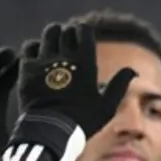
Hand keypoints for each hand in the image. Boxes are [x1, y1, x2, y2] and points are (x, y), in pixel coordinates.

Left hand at [14, 22, 135, 143]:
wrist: (51, 131)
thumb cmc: (83, 120)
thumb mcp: (107, 106)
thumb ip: (119, 85)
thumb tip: (133, 70)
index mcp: (85, 64)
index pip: (84, 31)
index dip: (84, 31)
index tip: (84, 37)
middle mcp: (65, 57)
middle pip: (65, 30)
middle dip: (69, 33)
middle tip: (69, 42)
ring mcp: (44, 61)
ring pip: (48, 34)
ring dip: (53, 35)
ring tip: (54, 44)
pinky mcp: (27, 68)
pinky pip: (30, 46)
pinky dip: (35, 47)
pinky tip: (39, 56)